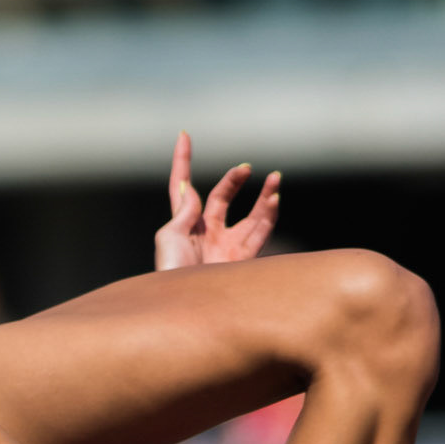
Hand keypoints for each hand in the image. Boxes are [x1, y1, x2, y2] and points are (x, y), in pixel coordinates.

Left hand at [154, 131, 280, 271]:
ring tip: (274, 178)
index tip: (184, 135)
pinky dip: (270, 215)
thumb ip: (182, 213)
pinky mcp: (242, 260)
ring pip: (249, 214)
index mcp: (183, 226)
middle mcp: (206, 234)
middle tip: (245, 169)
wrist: (188, 309)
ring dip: (263, 196)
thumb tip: (186, 186)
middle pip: (222, 197)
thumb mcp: (169, 240)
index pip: (182, 187)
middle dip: (234, 180)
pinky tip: (275, 198)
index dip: (183, 161)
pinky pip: (260, 232)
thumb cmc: (170, 276)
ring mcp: (226, 246)